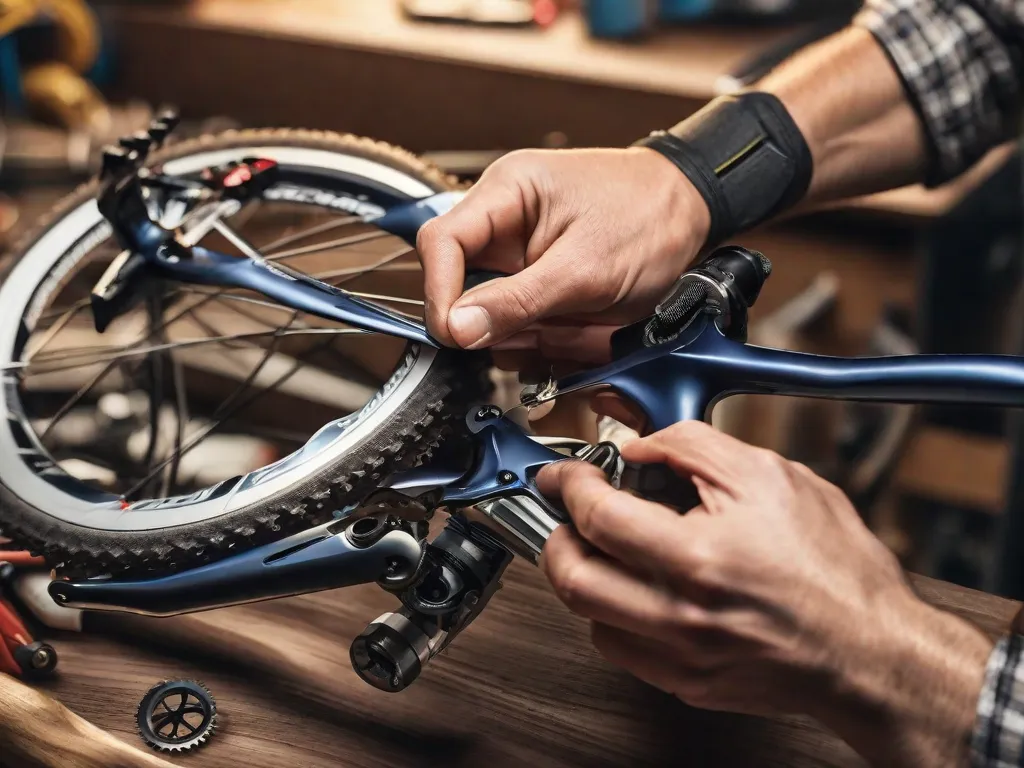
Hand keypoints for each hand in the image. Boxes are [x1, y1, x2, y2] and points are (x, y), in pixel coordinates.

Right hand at [416, 147, 710, 353]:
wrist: (694, 215)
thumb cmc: (651, 216)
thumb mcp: (585, 268)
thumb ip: (518, 302)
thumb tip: (459, 330)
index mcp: (507, 193)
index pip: (441, 242)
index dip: (440, 292)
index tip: (456, 334)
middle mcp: (505, 219)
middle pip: (461, 282)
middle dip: (495, 321)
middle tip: (534, 334)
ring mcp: (521, 252)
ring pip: (491, 310)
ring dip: (526, 333)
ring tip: (574, 326)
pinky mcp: (539, 279)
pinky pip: (521, 319)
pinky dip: (544, 336)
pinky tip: (578, 329)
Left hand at [537, 421, 992, 766]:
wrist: (873, 652)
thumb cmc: (836, 571)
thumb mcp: (770, 477)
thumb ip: (693, 447)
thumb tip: (641, 444)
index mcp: (700, 560)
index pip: (598, 518)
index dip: (570, 486)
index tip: (566, 475)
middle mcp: (682, 617)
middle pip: (571, 579)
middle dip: (554, 536)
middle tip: (565, 513)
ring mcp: (680, 658)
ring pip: (588, 619)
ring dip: (582, 576)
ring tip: (601, 547)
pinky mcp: (687, 684)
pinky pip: (621, 650)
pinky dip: (611, 614)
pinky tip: (634, 588)